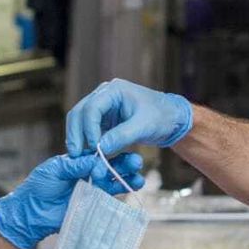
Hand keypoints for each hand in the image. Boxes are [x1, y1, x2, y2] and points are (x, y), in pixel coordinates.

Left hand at [0, 152, 144, 248]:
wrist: (31, 212)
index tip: (119, 150)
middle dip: (125, 164)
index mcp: (79, 162)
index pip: (99, 154)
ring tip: (140, 177)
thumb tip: (96, 158)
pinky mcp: (93, 204)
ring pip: (114, 181)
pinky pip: (110, 197)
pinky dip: (122, 192)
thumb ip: (75, 164)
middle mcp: (88, 174)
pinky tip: (134, 188)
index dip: (111, 152)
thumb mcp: (55, 169)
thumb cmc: (38, 186)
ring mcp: (92, 189)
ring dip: (127, 178)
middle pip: (111, 166)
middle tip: (137, 161)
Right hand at [66, 79, 193, 156]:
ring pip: (80, 121)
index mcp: (113, 90)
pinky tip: (87, 155)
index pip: (92, 108)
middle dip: (76, 134)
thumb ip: (121, 136)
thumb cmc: (162, 116)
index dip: (89, 128)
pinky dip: (86, 141)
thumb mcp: (143, 126)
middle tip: (76, 155)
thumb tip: (100, 149)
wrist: (171, 118)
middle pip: (80, 112)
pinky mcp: (104, 119)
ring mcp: (103, 107)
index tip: (94, 147)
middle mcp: (104, 95)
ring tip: (79, 157)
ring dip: (78, 138)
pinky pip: (88, 129)